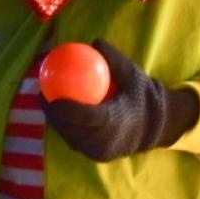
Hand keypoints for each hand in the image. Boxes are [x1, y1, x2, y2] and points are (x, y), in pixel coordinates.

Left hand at [42, 39, 199, 160]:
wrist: (156, 125)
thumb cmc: (142, 96)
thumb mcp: (132, 74)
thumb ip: (114, 59)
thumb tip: (95, 42)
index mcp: (114, 123)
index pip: (83, 117)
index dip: (62, 109)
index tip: (48, 94)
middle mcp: (105, 142)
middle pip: (70, 130)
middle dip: (53, 114)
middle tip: (43, 94)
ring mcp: (100, 152)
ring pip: (70, 137)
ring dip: (56, 121)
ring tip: (46, 102)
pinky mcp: (97, 156)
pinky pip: (76, 140)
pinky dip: (66, 127)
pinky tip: (56, 111)